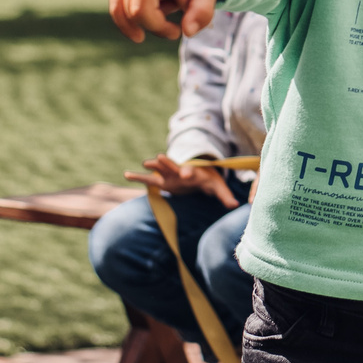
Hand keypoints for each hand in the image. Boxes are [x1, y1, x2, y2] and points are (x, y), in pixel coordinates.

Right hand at [109, 0, 226, 43]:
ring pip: (124, 12)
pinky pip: (116, 10)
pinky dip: (127, 25)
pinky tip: (139, 32)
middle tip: (176, 31)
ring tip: (164, 30)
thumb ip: (201, 14)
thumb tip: (187, 32)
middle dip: (157, 27)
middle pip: (138, 10)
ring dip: (142, 27)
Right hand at [125, 155, 239, 206]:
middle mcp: (179, 171)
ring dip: (152, 166)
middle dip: (167, 162)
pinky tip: (126, 175)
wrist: (200, 173)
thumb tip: (236, 206)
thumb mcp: (218, 187)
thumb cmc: (209, 180)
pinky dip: (138, 177)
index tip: (186, 173)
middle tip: (159, 157)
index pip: (191, 171)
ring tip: (143, 163)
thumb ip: (225, 196)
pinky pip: (148, 179)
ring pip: (159, 169)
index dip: (188, 172)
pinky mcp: (163, 181)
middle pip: (173, 165)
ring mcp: (169, 175)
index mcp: (193, 172)